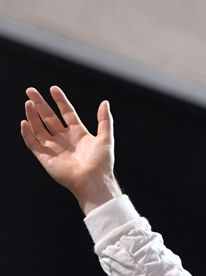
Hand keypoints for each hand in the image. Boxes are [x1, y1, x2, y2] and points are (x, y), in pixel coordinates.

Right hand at [20, 85, 121, 213]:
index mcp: (78, 134)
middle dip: (40, 104)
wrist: (94, 181)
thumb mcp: (105, 138)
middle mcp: (64, 139)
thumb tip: (105, 103)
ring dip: (32, 115)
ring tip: (28, 102)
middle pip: (49, 117)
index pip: (66, 113)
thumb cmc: (101, 163)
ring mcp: (54, 147)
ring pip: (39, 127)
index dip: (60, 101)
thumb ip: (105, 120)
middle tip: (30, 90)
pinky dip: (27, 133)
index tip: (53, 88)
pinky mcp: (45, 157)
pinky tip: (24, 122)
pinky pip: (33, 143)